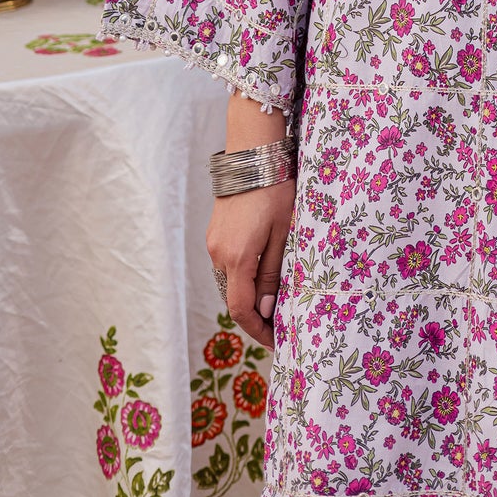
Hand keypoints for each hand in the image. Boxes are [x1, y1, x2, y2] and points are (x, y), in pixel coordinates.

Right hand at [206, 179, 294, 350]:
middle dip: (254, 318)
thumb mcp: (282, 232)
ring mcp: (214, 243)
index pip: (241, 310)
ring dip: (248, 298)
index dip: (257, 331)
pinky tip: (260, 279)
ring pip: (230, 283)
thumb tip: (265, 309)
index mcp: (237, 257)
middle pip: (234, 299)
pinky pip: (227, 267)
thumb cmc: (274, 190)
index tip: (276, 342)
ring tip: (273, 306)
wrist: (253, 154)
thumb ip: (272, 272)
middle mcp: (219, 254)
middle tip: (279, 328)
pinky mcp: (215, 233)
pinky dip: (242, 279)